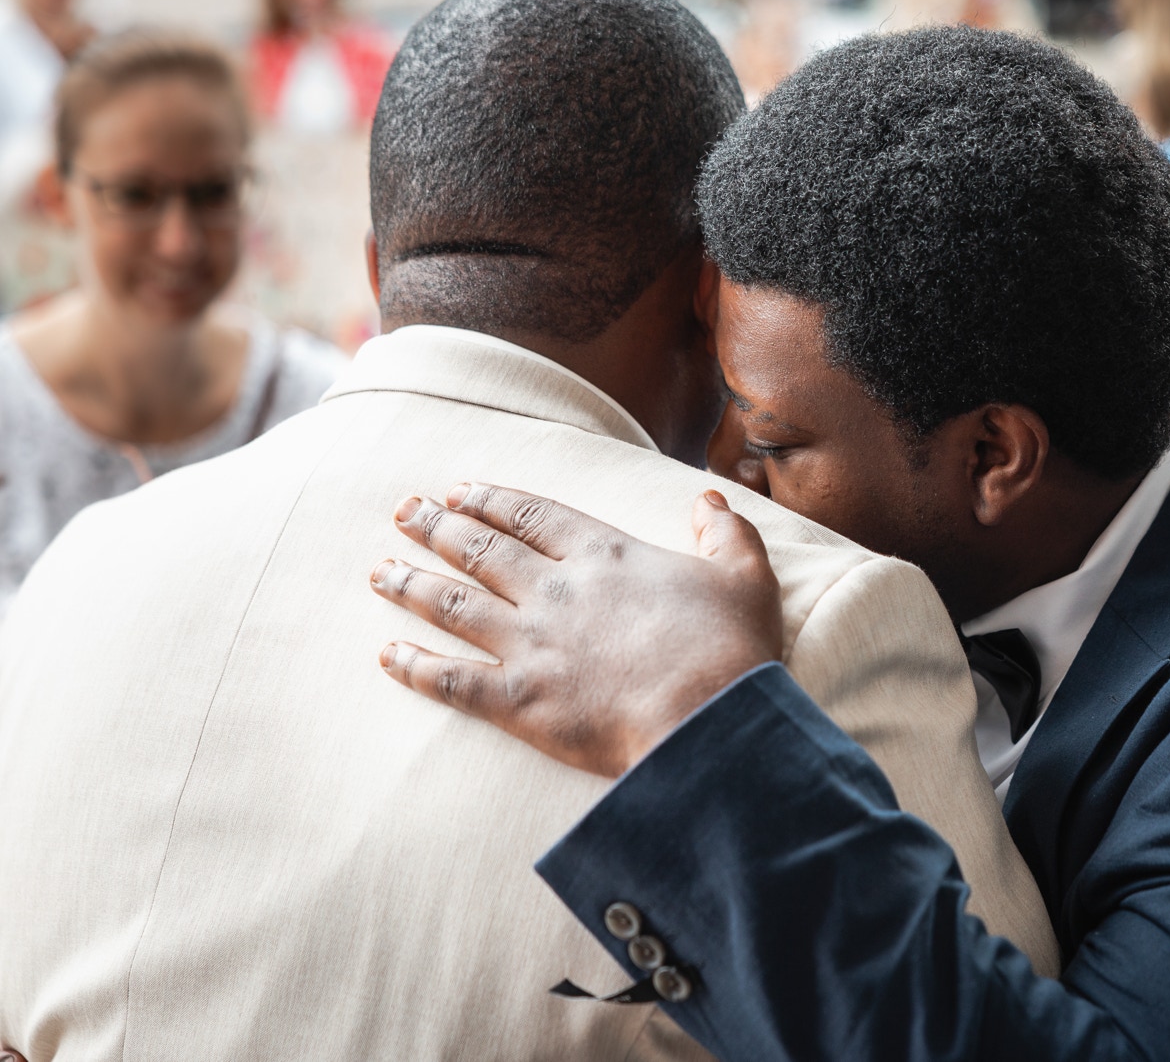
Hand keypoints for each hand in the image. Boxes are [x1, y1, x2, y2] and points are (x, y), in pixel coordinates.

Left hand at [370, 483, 783, 777]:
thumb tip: (707, 497)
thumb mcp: (746, 575)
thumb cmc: (732, 650)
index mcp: (605, 554)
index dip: (492, 500)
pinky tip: (386, 656)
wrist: (708, 723)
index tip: (459, 490)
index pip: (532, 515)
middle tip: (403, 513)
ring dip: (411, 584)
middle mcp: (555, 590)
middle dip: (436, 528)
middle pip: (480, 549)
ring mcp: (530, 644)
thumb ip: (724, 530)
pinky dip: (414, 668)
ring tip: (379, 570)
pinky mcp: (518, 701)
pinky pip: (450, 680)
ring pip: (453, 604)